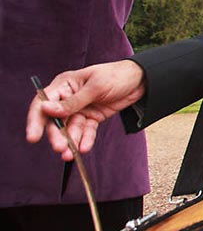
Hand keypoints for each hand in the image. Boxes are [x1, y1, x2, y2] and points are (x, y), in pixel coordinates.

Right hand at [26, 60, 145, 160]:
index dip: (35, 120)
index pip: (43, 103)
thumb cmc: (116, 75)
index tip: (33, 137)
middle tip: (60, 149)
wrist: (141, 80)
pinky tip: (84, 148)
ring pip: (70, 129)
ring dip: (70, 141)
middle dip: (57, 135)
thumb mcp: (95, 87)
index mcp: (65, 85)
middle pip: (56, 120)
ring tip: (71, 155)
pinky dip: (85, 139)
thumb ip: (73, 101)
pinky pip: (86, 131)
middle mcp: (68, 98)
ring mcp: (80, 109)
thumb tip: (46, 109)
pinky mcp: (92, 117)